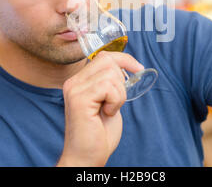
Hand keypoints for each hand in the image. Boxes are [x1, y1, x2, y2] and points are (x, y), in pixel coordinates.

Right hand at [57, 51, 143, 166]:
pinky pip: (108, 87)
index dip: (124, 59)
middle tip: (115, 102)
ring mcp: (74, 90)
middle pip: (108, 60)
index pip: (103, 56)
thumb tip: (125, 65)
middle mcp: (73, 82)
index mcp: (79, 81)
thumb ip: (110, 83)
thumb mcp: (109, 101)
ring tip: (109, 110)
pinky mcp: (79, 100)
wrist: (87, 156)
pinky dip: (115, 101)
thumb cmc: (99, 133)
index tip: (138, 68)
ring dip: (119, 94)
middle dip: (121, 81)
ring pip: (111, 74)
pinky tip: (106, 113)